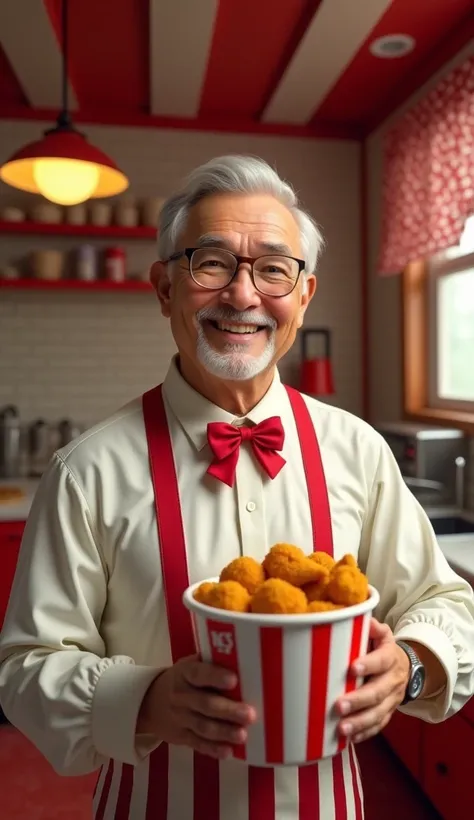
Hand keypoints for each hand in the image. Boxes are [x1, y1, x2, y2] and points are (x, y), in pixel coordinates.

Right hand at [137, 655, 255, 758]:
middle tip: (250, 714)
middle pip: (205, 704)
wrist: (150, 701)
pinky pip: (197, 744)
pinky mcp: (180, 737)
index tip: (234, 680)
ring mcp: (180, 718)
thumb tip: (241, 660)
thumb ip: (210, 664)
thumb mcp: (189, 665)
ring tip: (242, 735)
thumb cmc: (182, 679)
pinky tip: (228, 751)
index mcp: (185, 673)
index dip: (215, 677)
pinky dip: (213, 749)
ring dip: (223, 732)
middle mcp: (181, 695)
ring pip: (203, 726)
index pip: (199, 673)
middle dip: (228, 710)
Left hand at [336, 618, 409, 743]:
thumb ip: (373, 627)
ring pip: (378, 714)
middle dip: (359, 700)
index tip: (351, 668)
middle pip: (378, 692)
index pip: (382, 661)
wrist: (406, 668)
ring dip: (360, 722)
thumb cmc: (383, 648)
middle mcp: (393, 680)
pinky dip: (365, 733)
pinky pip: (378, 726)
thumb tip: (363, 620)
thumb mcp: (382, 634)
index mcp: (391, 657)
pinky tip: (349, 738)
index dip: (369, 665)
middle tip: (339, 706)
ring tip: (342, 728)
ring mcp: (392, 700)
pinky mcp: (388, 713)